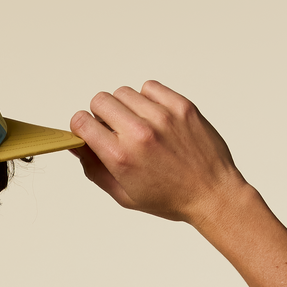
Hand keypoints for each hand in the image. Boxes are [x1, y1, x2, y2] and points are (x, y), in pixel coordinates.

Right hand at [68, 81, 247, 226]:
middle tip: (114, 131)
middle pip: (100, 101)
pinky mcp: (181, 106)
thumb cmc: (167, 199)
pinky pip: (150, 88)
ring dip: (125, 107)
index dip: (80, 127)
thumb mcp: (123, 194)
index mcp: (120, 158)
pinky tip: (155, 119)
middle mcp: (139, 133)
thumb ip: (94, 168)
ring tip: (138, 126)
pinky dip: (147, 100)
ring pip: (124, 92)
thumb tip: (76, 145)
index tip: (88, 133)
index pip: (82, 122)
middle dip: (101, 115)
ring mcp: (162, 116)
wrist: (210, 193)